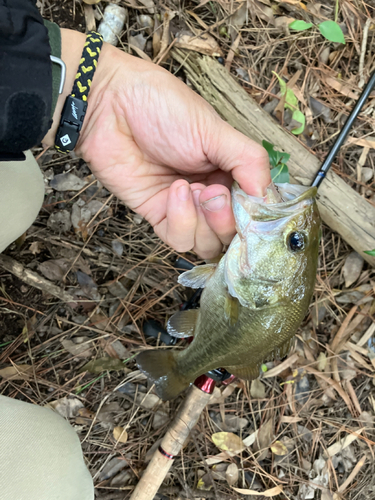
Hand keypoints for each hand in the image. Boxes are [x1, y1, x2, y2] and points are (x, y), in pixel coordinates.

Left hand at [44, 30, 270, 257]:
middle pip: (232, 235)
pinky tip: (174, 191)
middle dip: (226, 220)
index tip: (249, 206)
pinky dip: (181, 221)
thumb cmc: (164, 108)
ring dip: (204, 222)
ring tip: (191, 188)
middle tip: (212, 193)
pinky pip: (179, 240)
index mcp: (231, 173)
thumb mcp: (216, 130)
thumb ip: (249, 161)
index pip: (253, 211)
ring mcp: (184, 209)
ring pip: (207, 245)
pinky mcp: (158, 216)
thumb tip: (266, 197)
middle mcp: (211, 195)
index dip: (254, 217)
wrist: (111, 107)